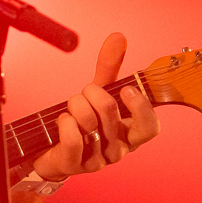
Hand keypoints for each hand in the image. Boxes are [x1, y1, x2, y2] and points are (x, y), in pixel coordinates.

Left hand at [31, 32, 159, 180]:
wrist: (51, 148)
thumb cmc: (82, 120)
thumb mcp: (97, 92)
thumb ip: (110, 67)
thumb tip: (118, 36)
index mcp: (131, 134)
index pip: (150, 128)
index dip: (140, 107)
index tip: (125, 89)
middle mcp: (119, 150)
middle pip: (110, 112)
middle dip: (91, 93)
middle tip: (84, 94)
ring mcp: (98, 161)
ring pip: (89, 122)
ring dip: (74, 106)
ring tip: (71, 108)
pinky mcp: (75, 165)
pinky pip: (73, 139)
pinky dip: (64, 123)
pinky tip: (63, 121)